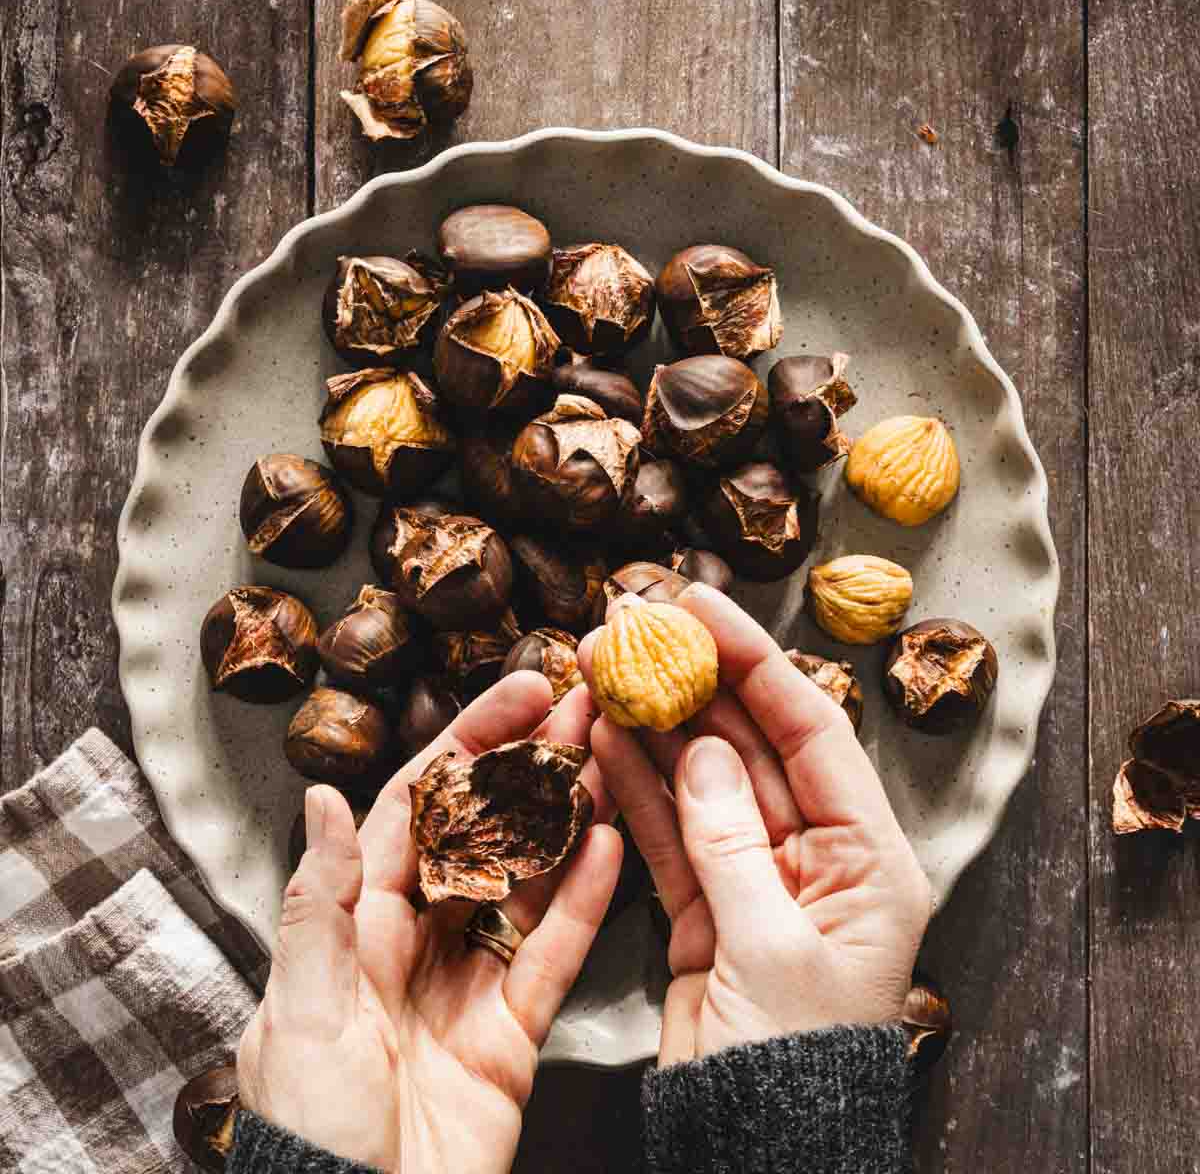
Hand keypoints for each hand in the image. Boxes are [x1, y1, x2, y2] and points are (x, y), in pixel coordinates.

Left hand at [236, 673, 621, 1171]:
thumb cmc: (307, 1132)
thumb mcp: (300, 1010)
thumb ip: (319, 903)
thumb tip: (323, 799)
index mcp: (358, 920)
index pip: (418, 805)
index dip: (468, 743)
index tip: (518, 693)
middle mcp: (418, 938)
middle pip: (483, 830)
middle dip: (529, 765)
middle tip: (581, 708)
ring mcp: (471, 979)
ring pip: (528, 880)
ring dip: (567, 816)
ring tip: (609, 756)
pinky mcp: (513, 1029)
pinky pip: (554, 953)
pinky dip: (583, 902)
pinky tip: (611, 846)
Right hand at [579, 584, 930, 1064]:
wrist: (756, 1148)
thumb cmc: (792, 1063)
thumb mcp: (771, 950)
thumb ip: (731, 843)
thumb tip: (704, 750)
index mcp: (868, 859)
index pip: (810, 730)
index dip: (753, 660)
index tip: (700, 606)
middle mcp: (818, 855)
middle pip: (750, 744)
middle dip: (694, 681)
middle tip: (638, 625)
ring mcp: (757, 877)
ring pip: (702, 780)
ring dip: (656, 724)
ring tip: (606, 668)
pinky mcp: (706, 905)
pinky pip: (670, 831)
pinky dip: (638, 786)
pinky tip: (606, 737)